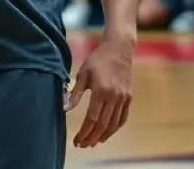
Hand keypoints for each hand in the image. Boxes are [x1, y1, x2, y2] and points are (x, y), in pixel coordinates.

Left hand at [66, 33, 133, 147]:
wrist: (119, 49)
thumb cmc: (97, 59)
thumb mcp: (83, 73)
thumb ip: (75, 92)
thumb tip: (64, 108)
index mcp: (100, 91)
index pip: (91, 118)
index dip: (84, 132)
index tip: (76, 140)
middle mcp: (114, 97)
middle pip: (102, 125)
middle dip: (92, 137)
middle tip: (83, 145)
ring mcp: (123, 98)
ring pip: (114, 124)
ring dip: (103, 136)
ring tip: (94, 142)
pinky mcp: (129, 98)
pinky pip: (123, 118)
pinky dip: (115, 128)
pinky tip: (108, 132)